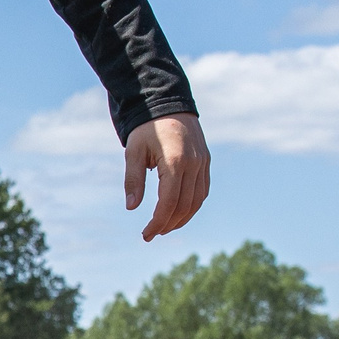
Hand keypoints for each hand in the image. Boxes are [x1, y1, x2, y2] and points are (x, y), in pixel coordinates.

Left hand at [124, 114, 209, 240]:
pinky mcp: (206, 162)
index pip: (169, 202)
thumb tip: (132, 208)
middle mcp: (194, 164)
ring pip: (197, 201)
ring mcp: (203, 163)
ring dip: (182, 218)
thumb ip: (133, 179)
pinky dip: (192, 206)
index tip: (146, 234)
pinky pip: (203, 191)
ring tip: (165, 228)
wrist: (168, 104)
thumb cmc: (147, 128)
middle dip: (168, 224)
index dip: (158, 222)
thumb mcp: (133, 151)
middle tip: (152, 234)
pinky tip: (179, 213)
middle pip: (185, 205)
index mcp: (175, 161)